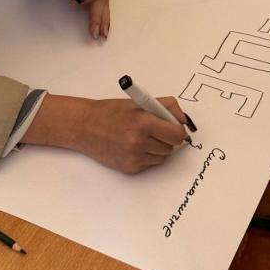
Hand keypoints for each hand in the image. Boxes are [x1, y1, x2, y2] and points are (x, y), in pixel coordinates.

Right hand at [20, 94, 186, 173]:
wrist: (85, 127)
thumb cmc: (113, 111)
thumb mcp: (140, 101)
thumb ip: (165, 106)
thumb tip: (183, 120)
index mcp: (143, 122)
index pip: (177, 134)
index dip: (177, 130)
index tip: (173, 126)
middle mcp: (139, 141)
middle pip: (171, 147)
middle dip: (167, 138)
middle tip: (156, 130)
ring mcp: (134, 157)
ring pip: (162, 157)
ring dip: (158, 148)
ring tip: (143, 137)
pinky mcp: (129, 168)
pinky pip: (150, 164)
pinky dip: (147, 156)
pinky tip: (133, 145)